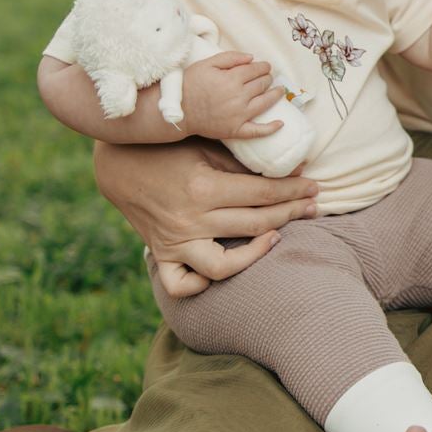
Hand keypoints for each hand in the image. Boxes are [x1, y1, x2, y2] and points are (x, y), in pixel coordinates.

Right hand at [95, 140, 317, 286]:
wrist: (117, 164)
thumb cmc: (168, 149)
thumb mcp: (207, 145)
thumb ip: (245, 161)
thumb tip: (292, 169)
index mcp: (204, 189)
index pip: (263, 194)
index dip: (294, 191)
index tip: (314, 187)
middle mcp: (191, 221)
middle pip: (256, 225)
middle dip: (291, 214)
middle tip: (312, 206)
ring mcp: (175, 243)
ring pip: (225, 266)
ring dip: (257, 254)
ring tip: (276, 237)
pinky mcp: (162, 254)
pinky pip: (182, 285)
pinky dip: (202, 284)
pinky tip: (224, 268)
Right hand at [181, 53, 285, 139]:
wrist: (178, 111)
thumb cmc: (190, 84)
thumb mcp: (206, 64)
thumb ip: (230, 57)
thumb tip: (252, 58)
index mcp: (232, 79)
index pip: (256, 70)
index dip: (263, 67)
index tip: (266, 66)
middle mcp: (239, 97)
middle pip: (262, 84)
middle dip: (267, 78)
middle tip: (268, 77)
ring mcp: (239, 115)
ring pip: (265, 103)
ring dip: (275, 95)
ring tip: (280, 91)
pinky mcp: (236, 130)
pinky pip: (257, 131)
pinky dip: (271, 128)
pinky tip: (281, 124)